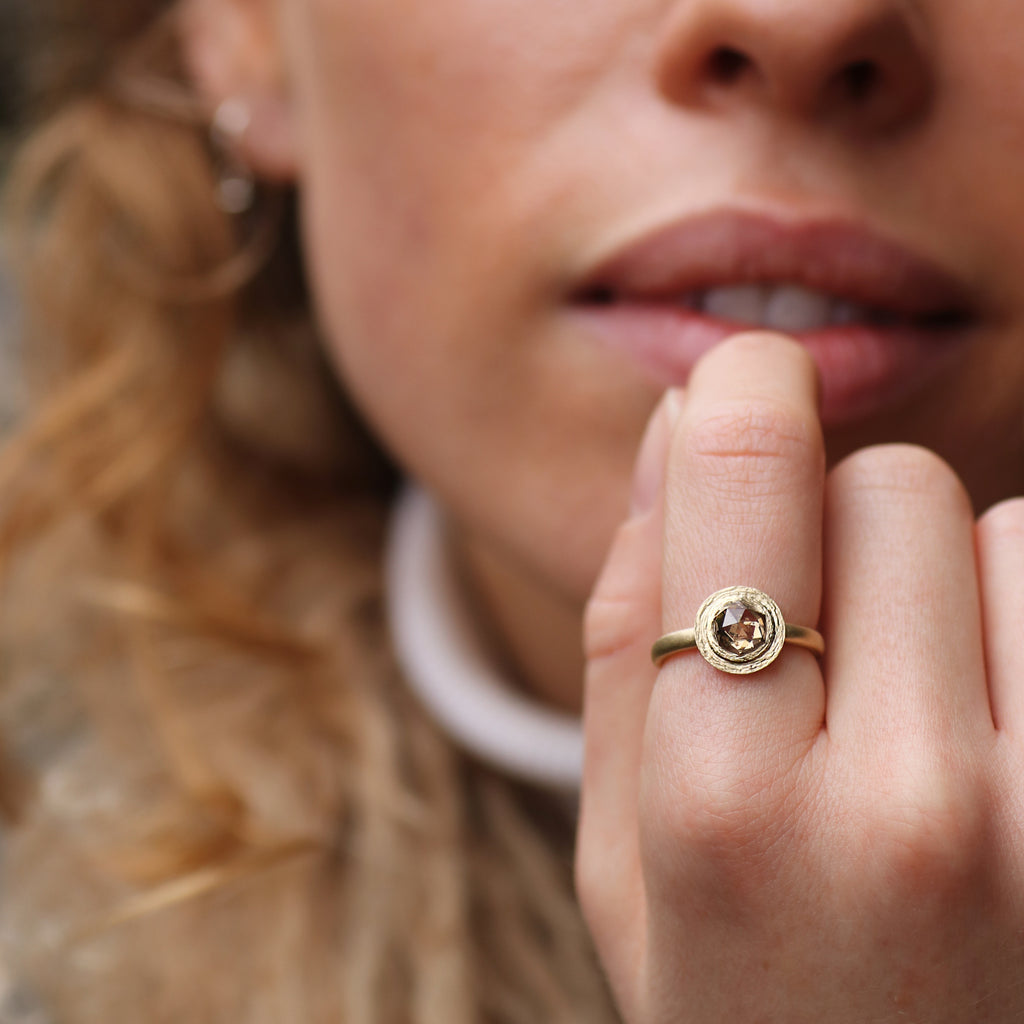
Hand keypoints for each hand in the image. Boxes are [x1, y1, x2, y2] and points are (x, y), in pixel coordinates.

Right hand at [578, 332, 1023, 1022]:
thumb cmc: (743, 1009)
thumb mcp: (622, 853)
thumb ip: (626, 628)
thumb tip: (671, 432)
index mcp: (726, 801)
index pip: (753, 481)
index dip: (747, 391)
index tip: (747, 382)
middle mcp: (911, 805)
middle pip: (889, 486)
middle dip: (832, 524)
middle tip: (813, 642)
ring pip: (1014, 531)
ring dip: (948, 585)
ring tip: (918, 718)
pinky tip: (997, 734)